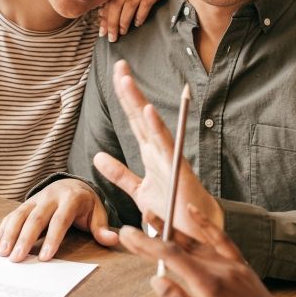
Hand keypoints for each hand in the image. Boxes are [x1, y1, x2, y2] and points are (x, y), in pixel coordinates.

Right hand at [0, 178, 117, 261]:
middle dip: (25, 239)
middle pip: (35, 218)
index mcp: (70, 199)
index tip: (45, 258)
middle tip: (16, 259)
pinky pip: (11, 215)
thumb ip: (102, 227)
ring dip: (9, 234)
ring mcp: (35, 199)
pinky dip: (2, 228)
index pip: (60, 220)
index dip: (52, 239)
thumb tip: (112, 239)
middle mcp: (50, 197)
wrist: (72, 184)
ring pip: (19, 215)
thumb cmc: (85, 204)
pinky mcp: (25, 204)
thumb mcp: (98, 213)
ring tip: (1, 253)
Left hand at [92, 60, 223, 235]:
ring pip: (149, 124)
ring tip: (126, 80)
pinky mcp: (177, 169)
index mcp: (150, 152)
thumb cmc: (173, 208)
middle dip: (129, 90)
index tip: (118, 73)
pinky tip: (147, 110)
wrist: (197, 231)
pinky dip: (156, 128)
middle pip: (139, 115)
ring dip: (137, 101)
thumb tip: (98, 157)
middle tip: (120, 64)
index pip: (134, 119)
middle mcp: (158, 150)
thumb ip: (119, 173)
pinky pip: (165, 146)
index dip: (124, 97)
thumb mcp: (138, 190)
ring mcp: (168, 157)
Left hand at [99, 0, 177, 41]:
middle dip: (112, 22)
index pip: (111, 1)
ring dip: (124, 20)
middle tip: (111, 37)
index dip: (105, 18)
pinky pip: (146, 3)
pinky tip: (138, 23)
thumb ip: (125, 1)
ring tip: (123, 32)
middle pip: (117, 3)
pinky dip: (140, 14)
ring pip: (129, 4)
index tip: (102, 32)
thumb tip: (107, 15)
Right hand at [119, 205, 295, 296]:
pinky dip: (205, 224)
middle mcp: (221, 268)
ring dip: (172, 229)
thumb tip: (156, 281)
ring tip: (152, 217)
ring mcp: (232, 264)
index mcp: (209, 284)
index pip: (171, 257)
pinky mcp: (240, 265)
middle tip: (128, 229)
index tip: (127, 235)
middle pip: (180, 247)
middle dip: (152, 237)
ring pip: (197, 241)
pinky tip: (192, 212)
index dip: (146, 245)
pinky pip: (220, 238)